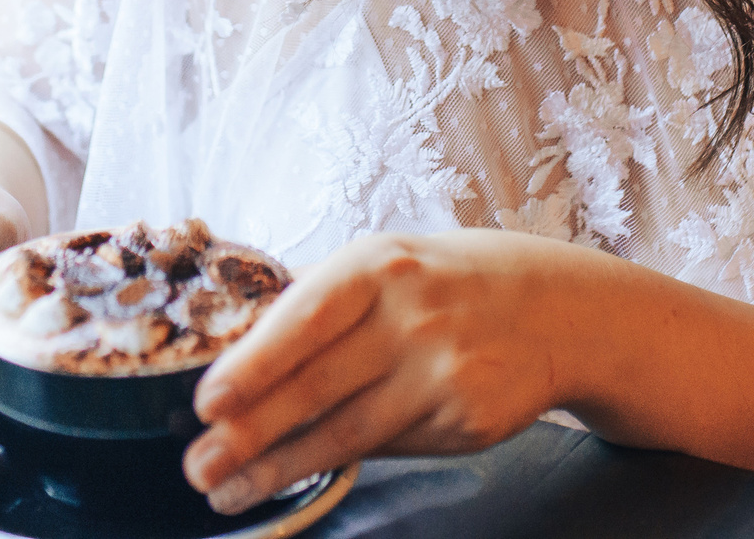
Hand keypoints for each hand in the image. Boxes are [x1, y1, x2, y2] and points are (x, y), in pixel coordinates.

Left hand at [184, 230, 597, 515]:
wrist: (554, 307)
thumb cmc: (443, 284)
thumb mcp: (386, 268)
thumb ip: (321, 307)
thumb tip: (235, 360)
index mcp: (379, 265)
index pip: (306, 317)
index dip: (255, 363)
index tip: (208, 402)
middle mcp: (413, 314)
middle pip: (318, 386)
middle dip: (249, 433)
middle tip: (198, 465)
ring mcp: (444, 369)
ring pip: (347, 432)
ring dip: (280, 467)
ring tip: (228, 489)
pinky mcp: (468, 415)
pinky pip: (389, 446)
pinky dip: (339, 464)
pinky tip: (298, 474)